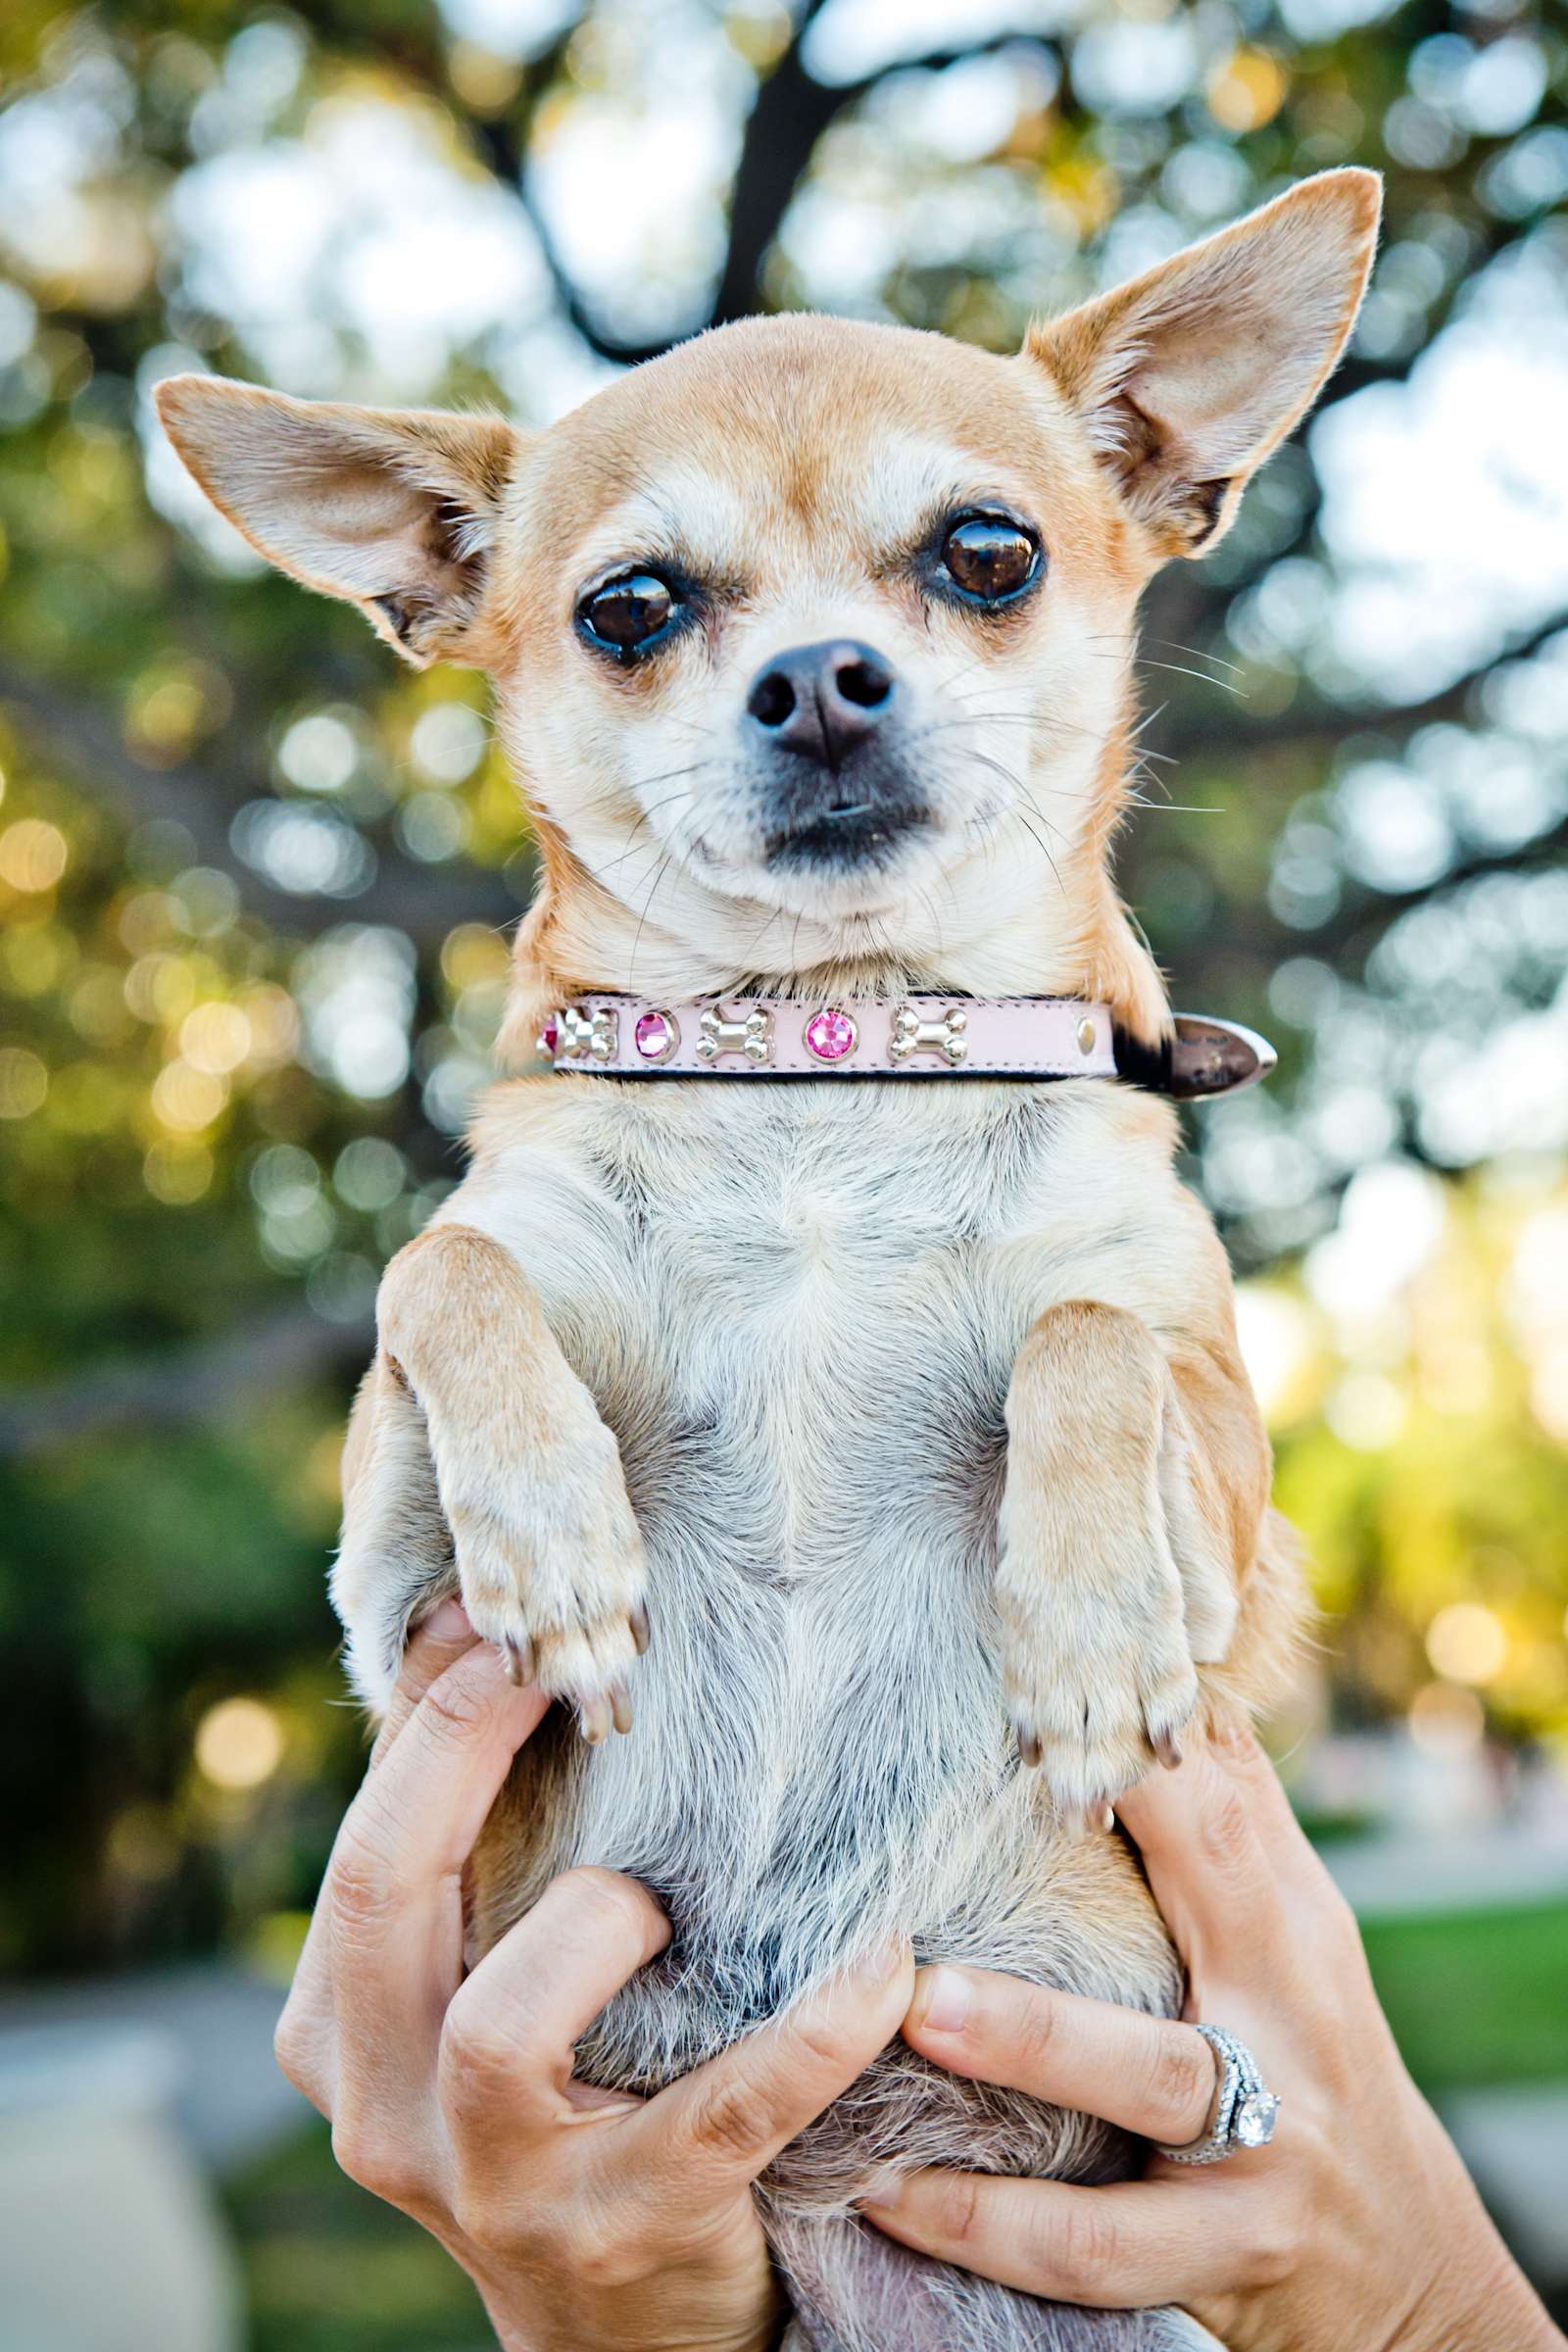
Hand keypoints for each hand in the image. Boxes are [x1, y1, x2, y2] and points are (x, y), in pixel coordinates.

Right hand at [276, 1601, 912, 2351]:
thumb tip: (495, 1646)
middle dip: (459, 1751)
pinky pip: (726, 2110)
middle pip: (384, 1896)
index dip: (424, 1716)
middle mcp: (388, 2109)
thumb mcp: (477, 1998)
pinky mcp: (626, 2231)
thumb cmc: (565, 2113)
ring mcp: (497, 2185)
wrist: (616, 2344)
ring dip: (593, 1921)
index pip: (362, 1849)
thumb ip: (475, 1864)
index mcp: (346, 2035)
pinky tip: (881, 1962)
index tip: (496, 1612)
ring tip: (662, 1894)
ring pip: (497, 2027)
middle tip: (551, 1655)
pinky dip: (812, 2028)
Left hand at [866, 1724, 1562, 2351]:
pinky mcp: (1230, 2255)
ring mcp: (1267, 2138)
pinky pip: (1097, 2245)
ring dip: (1031, 2038)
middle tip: (959, 1797)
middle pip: (1213, 1883)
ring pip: (1155, 2075)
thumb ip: (1220, 1830)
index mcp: (1286, 1920)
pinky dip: (986, 2226)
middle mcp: (1287, 2011)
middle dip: (1099, 1808)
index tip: (1022, 1668)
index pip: (1216, 1789)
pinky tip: (889, 2193)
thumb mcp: (1291, 1948)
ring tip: (916, 2011)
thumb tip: (1146, 1681)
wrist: (1409, 2272)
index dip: (1128, 1723)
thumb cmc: (1314, 2065)